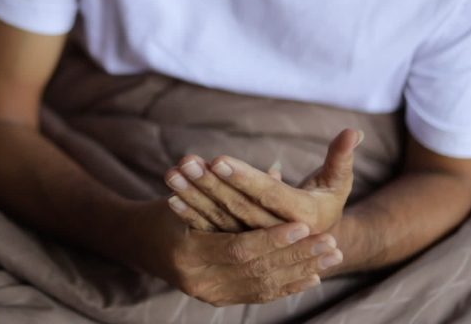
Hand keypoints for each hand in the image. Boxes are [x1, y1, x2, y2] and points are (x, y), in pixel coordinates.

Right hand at [118, 200, 342, 305]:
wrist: (139, 243)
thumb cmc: (166, 210)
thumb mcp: (190, 193)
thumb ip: (230, 188)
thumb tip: (276, 170)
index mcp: (188, 253)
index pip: (239, 248)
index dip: (273, 239)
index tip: (304, 226)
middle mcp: (198, 281)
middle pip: (257, 271)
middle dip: (297, 257)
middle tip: (332, 243)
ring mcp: (208, 295)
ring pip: (263, 286)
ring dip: (300, 271)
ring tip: (331, 257)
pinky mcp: (217, 300)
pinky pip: (258, 296)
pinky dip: (286, 287)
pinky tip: (311, 276)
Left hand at [164, 129, 361, 233]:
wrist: (312, 247)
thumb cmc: (324, 204)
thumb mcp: (336, 183)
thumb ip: (341, 157)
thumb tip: (353, 131)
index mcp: (301, 219)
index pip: (268, 195)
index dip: (243, 178)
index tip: (218, 159)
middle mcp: (274, 235)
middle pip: (237, 206)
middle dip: (209, 184)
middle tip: (185, 162)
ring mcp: (253, 242)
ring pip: (219, 218)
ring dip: (193, 196)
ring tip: (172, 174)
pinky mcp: (236, 245)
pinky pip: (210, 229)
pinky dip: (190, 214)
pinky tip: (170, 198)